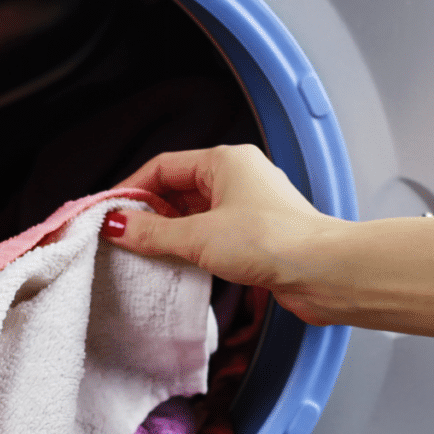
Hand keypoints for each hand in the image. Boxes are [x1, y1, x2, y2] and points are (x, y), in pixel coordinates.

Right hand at [104, 145, 341, 323]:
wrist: (325, 273)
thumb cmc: (272, 240)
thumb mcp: (198, 236)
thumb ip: (152, 232)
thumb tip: (116, 225)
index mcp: (225, 160)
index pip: (163, 166)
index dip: (132, 188)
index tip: (109, 212)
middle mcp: (237, 177)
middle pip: (177, 189)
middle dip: (149, 213)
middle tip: (122, 236)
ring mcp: (248, 206)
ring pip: (194, 214)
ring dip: (169, 233)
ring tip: (143, 254)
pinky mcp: (256, 236)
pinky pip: (211, 234)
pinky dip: (190, 247)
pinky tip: (176, 265)